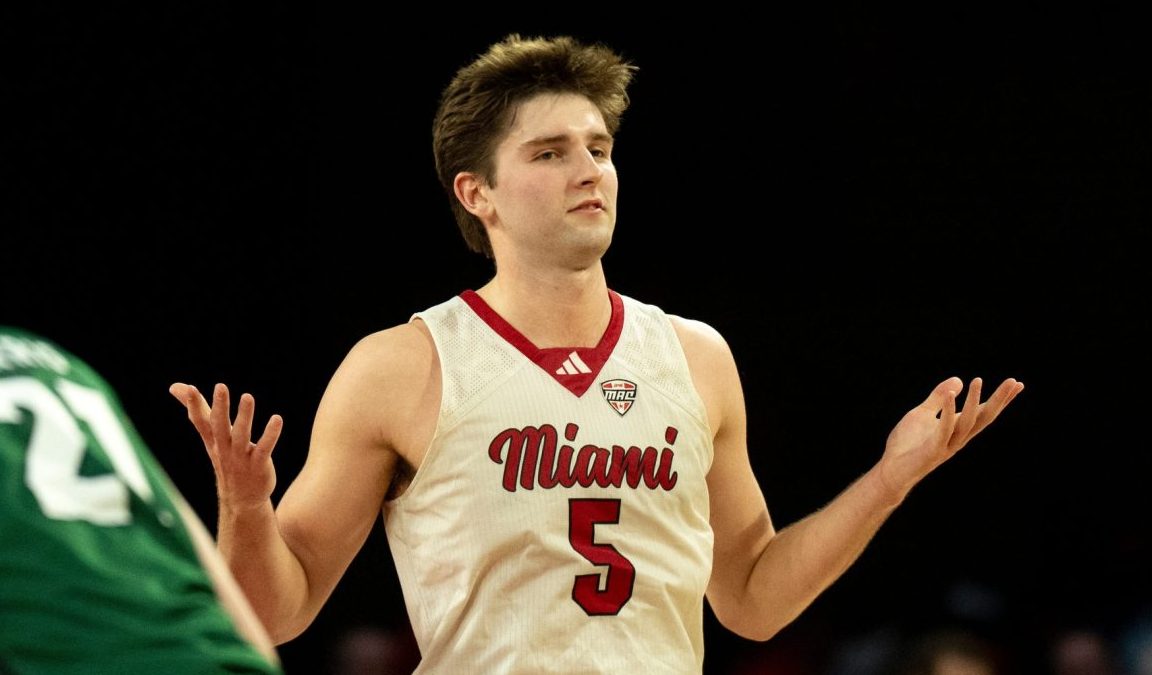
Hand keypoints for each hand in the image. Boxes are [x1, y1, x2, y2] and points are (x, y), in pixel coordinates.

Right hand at [169, 382, 283, 509]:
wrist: (240, 499)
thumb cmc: (226, 459)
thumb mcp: (210, 435)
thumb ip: (198, 410)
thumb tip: (175, 386)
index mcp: (213, 440)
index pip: (200, 421)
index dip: (193, 405)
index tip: (189, 388)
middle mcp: (224, 447)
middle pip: (219, 425)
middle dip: (220, 406)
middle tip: (220, 386)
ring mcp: (241, 457)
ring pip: (242, 435)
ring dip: (244, 416)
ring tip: (247, 397)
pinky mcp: (258, 464)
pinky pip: (264, 448)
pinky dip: (270, 434)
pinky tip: (277, 419)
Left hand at [879, 376, 1023, 495]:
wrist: (891, 470)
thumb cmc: (907, 443)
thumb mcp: (923, 413)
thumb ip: (938, 397)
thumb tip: (959, 379)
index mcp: (958, 429)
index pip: (984, 412)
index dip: (1001, 399)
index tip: (1018, 384)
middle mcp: (958, 438)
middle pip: (984, 418)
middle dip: (1000, 400)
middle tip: (1014, 382)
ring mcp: (947, 445)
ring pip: (967, 423)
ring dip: (974, 401)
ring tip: (978, 380)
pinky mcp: (932, 449)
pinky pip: (944, 429)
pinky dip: (948, 412)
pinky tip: (952, 395)